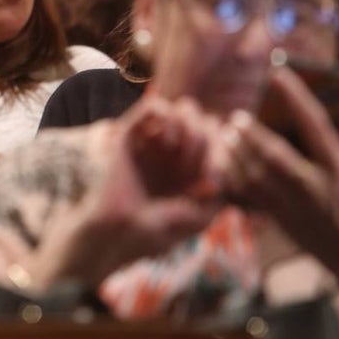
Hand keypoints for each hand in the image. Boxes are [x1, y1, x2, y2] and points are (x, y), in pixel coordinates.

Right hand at [30, 98, 223, 287]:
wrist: (114, 231)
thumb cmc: (151, 232)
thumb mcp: (196, 221)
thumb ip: (218, 197)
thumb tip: (224, 170)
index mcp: (190, 173)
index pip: (220, 142)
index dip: (225, 152)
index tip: (214, 177)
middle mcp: (173, 154)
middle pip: (206, 121)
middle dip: (208, 138)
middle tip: (194, 164)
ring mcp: (152, 142)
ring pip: (184, 108)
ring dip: (190, 125)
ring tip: (179, 149)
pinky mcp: (131, 134)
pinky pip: (154, 105)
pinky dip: (167, 116)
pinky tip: (166, 140)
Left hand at [222, 68, 338, 299]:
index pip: (316, 125)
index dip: (296, 97)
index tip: (278, 74)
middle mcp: (316, 186)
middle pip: (277, 156)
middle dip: (253, 136)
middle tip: (235, 118)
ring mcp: (295, 204)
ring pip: (257, 176)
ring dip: (236, 154)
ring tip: (224, 135)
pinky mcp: (279, 218)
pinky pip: (250, 195)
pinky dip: (232, 177)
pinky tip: (221, 162)